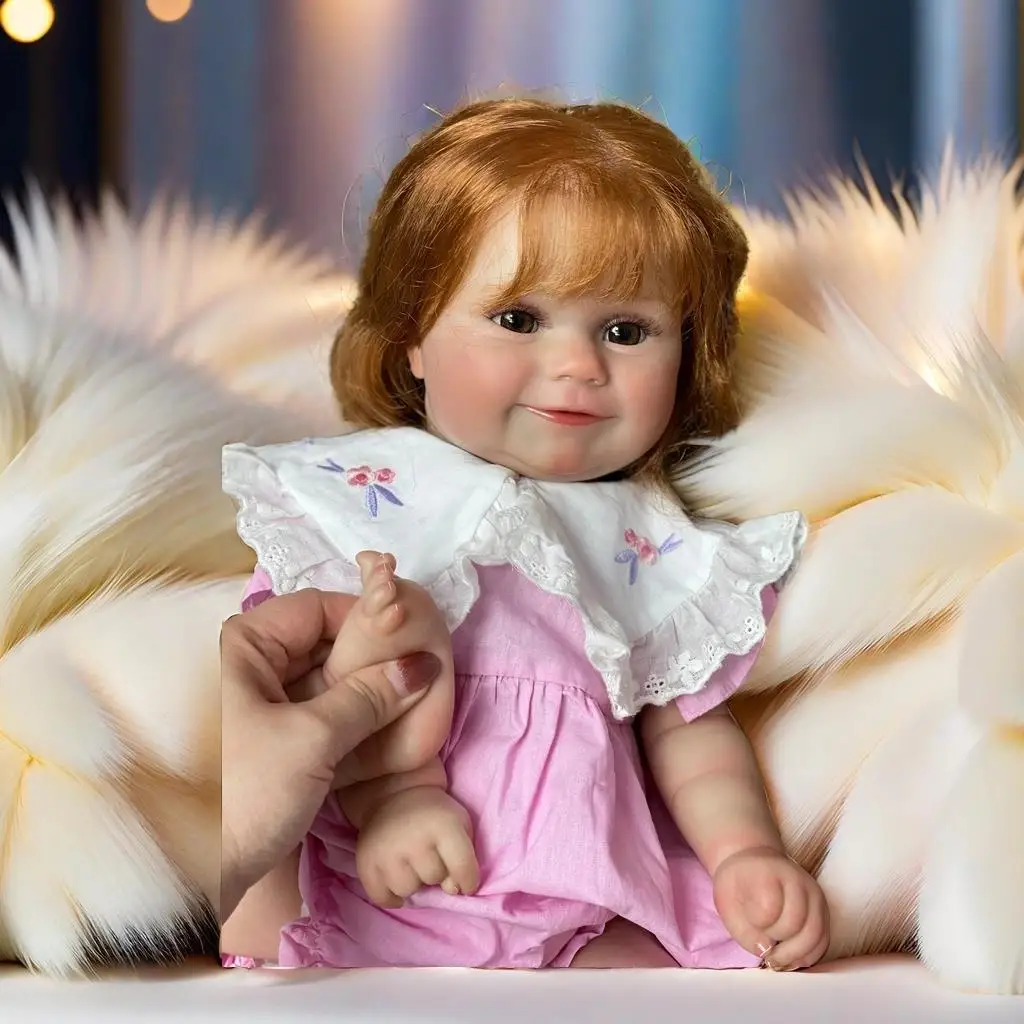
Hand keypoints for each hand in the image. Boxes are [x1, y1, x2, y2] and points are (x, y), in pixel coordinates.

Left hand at [220, 588, 442, 919]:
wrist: (186, 880)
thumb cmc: (241, 795)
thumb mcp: (313, 739)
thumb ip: (371, 696)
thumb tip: (423, 665)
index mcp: (242, 646)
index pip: (317, 608)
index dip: (366, 621)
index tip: (412, 644)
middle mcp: (242, 666)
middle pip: (320, 644)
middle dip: (369, 661)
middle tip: (419, 679)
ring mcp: (251, 706)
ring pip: (319, 683)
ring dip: (362, 695)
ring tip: (409, 707)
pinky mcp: (261, 744)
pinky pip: (312, 716)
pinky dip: (345, 722)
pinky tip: (382, 735)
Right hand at [356, 787, 479, 907]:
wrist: (393, 794)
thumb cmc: (433, 814)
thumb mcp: (460, 823)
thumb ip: (465, 858)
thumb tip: (451, 890)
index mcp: (443, 825)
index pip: (462, 868)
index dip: (468, 881)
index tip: (466, 884)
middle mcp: (415, 839)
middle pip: (434, 878)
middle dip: (436, 872)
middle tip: (429, 857)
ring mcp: (388, 851)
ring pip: (407, 890)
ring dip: (412, 882)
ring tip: (410, 865)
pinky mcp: (366, 862)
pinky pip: (381, 898)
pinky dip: (390, 896)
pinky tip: (395, 881)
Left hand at [712, 846, 829, 970]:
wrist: (756, 862)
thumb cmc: (739, 883)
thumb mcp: (726, 902)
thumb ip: (742, 930)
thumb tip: (766, 951)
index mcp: (768, 873)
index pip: (769, 906)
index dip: (758, 925)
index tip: (750, 925)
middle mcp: (797, 880)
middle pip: (796, 924)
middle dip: (780, 946)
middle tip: (766, 953)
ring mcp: (814, 894)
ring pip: (815, 935)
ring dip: (796, 956)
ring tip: (778, 960)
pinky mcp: (823, 909)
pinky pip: (823, 940)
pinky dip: (809, 955)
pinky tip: (791, 959)